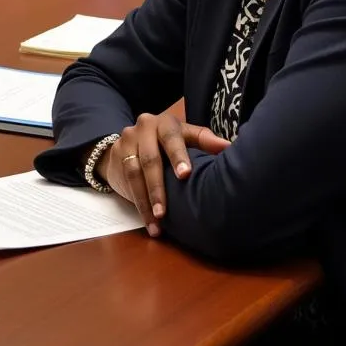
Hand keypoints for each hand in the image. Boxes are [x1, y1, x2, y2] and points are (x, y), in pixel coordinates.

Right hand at [97, 112, 230, 235]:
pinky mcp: (116, 155)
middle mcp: (143, 128)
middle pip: (150, 159)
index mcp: (164, 123)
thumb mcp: (185, 135)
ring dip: (145, 201)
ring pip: (134, 173)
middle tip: (163, 211)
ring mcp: (126, 141)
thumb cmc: (168, 140)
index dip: (178, 156)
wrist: (130, 138)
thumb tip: (229, 147)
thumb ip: (204, 140)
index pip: (171, 138)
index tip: (185, 175)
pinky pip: (125, 181)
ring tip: (156, 222)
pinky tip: (146, 220)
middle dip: (157, 187)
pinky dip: (137, 202)